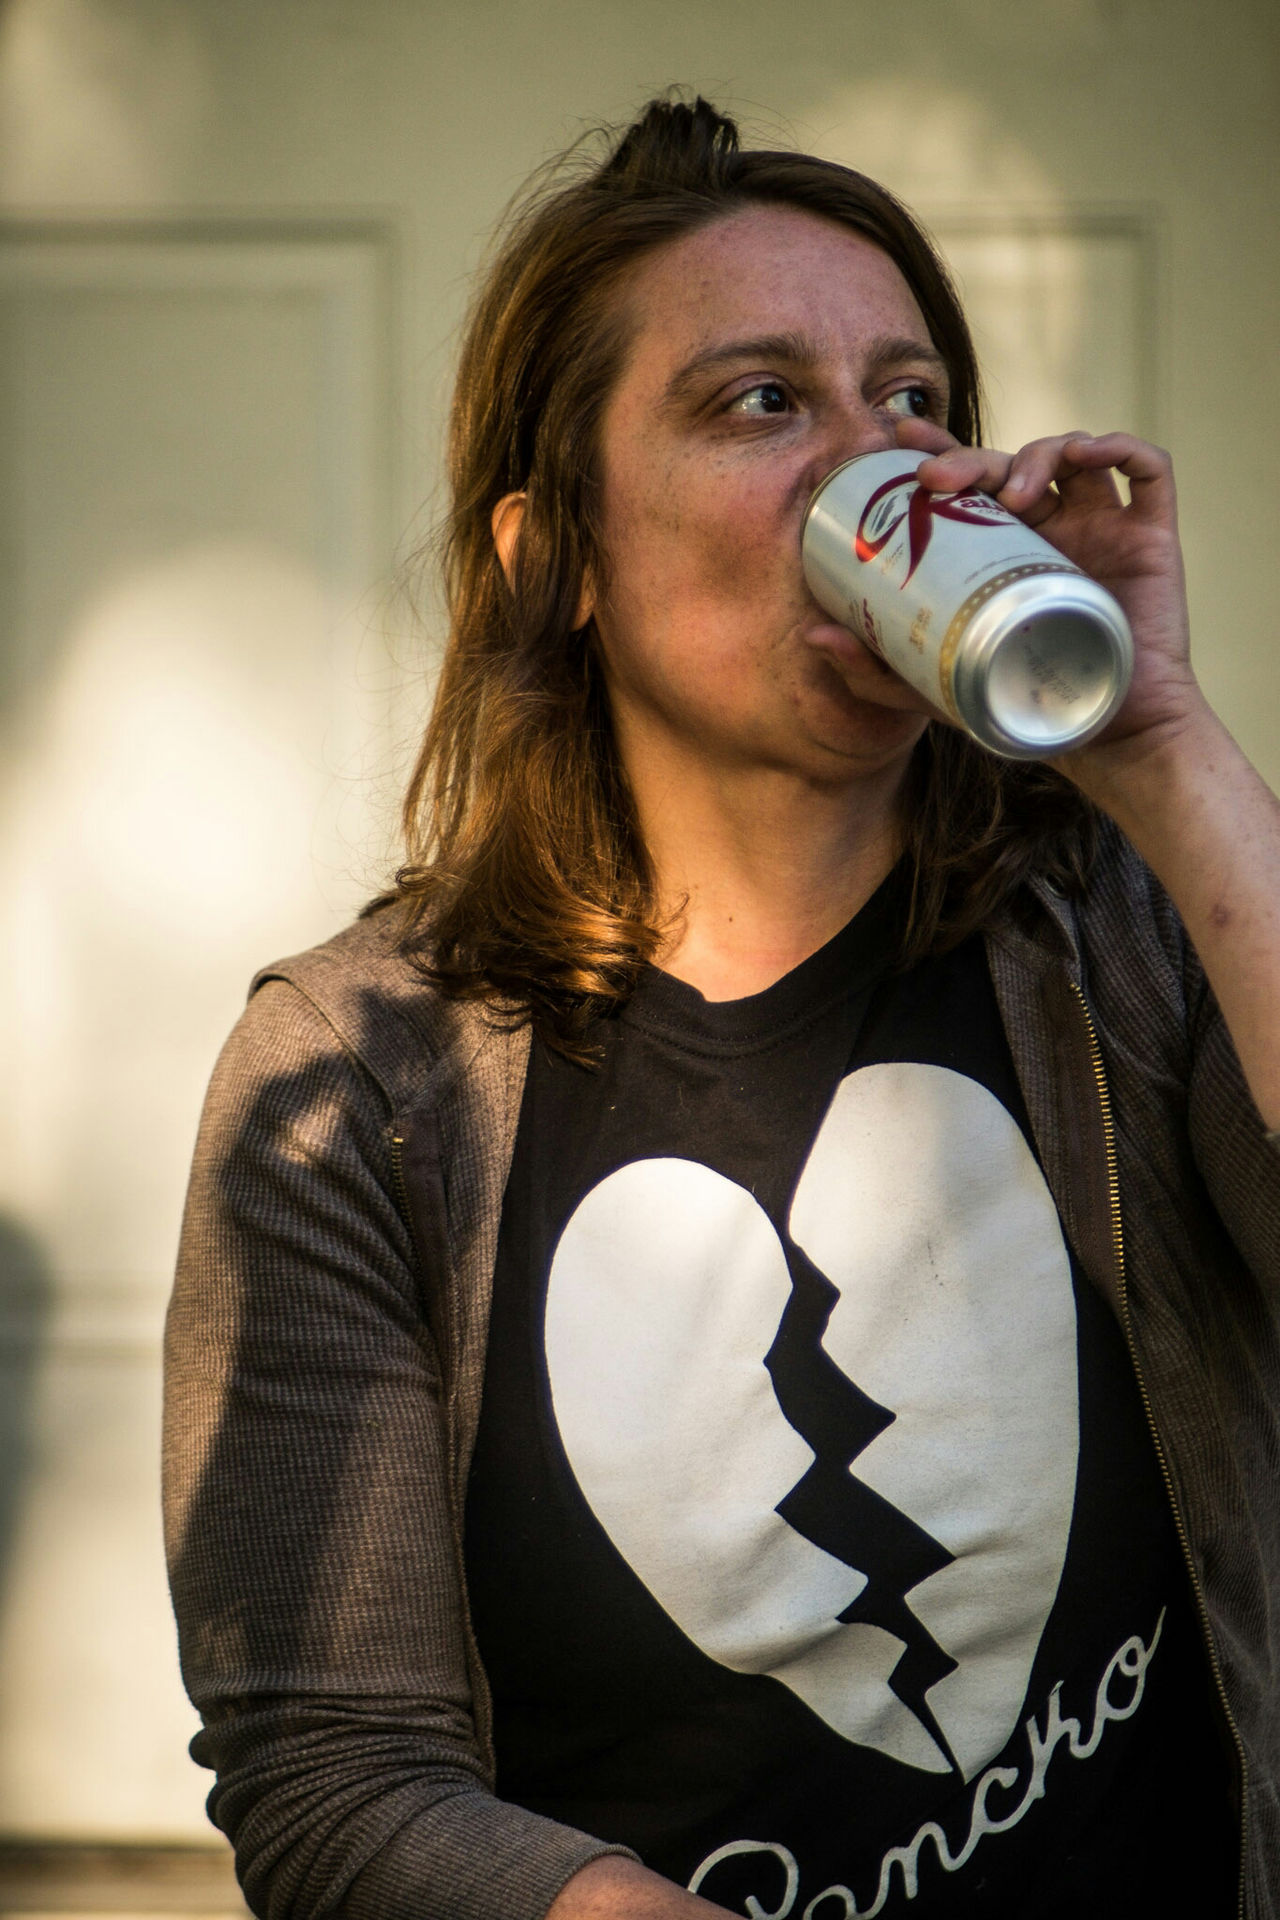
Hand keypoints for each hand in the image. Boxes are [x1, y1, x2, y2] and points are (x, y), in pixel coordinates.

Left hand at [891, 416, 1208, 796]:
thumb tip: (813, 634)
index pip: (969, 484)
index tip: (896, 440)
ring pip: (1071, 453)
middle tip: (936, 479)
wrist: (1108, 741)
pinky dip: (1118, 447)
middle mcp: (1050, 528)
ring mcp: (1101, 526)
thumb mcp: (936, 692)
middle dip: (970, 456)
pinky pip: (1146, 469)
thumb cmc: (1025, 709)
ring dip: (1038, 453)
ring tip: (1014, 494)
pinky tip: (1087, 455)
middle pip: (1008, 464)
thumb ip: (876, 672)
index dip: (937, 450)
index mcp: (1003, 550)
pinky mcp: (1151, 535)